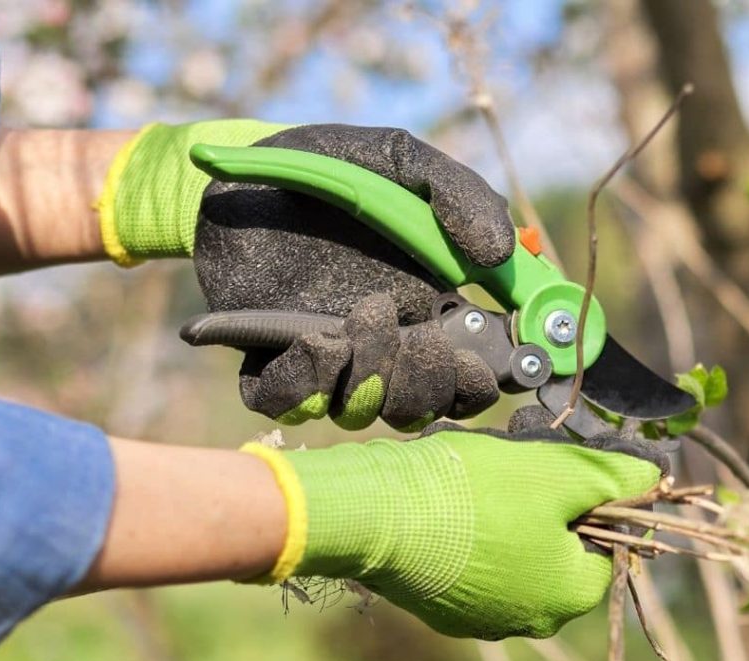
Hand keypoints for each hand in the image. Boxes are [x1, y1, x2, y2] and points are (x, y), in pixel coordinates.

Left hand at [98, 121, 515, 429]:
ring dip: (373, 379)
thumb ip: (459, 194)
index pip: (475, 373)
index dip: (488, 379)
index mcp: (432, 308)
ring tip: (366, 314)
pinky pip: (287, 402)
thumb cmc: (338, 162)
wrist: (248, 160)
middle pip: (423, 407)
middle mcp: (384, 343)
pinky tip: (317, 339)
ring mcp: (328, 353)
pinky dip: (308, 383)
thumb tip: (500, 253)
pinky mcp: (269, 355)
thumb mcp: (405, 163)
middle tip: (424, 338)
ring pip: (362, 412)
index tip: (491, 360)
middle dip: (430, 387)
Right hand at [242, 412, 668, 639]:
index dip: (598, 506)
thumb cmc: (478, 493)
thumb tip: (653, 479)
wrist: (378, 515)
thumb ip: (616, 478)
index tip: (570, 473)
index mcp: (570, 597)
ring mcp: (482, 621)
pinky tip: (457, 506)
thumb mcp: (561, 473)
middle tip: (527, 471)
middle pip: (563, 556)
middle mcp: (531, 622)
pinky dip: (477, 538)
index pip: (609, 551)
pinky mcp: (443, 610)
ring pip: (520, 560)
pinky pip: (478, 570)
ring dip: (514, 522)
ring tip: (487, 483)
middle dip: (552, 511)